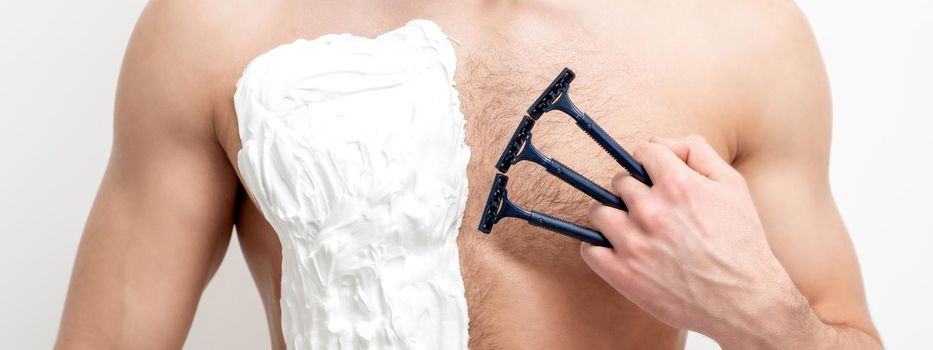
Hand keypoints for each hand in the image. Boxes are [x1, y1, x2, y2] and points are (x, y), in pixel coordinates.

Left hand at [582, 135, 809, 347]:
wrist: (744, 301)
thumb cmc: (741, 241)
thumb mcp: (732, 185)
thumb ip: (697, 152)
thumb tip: (661, 143)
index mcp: (678, 185)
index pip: (644, 152)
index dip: (651, 161)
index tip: (655, 174)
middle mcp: (652, 211)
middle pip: (619, 182)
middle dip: (634, 190)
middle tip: (650, 207)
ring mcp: (633, 244)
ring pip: (598, 211)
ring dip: (612, 215)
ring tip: (630, 226)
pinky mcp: (622, 274)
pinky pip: (589, 248)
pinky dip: (599, 247)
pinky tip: (618, 249)